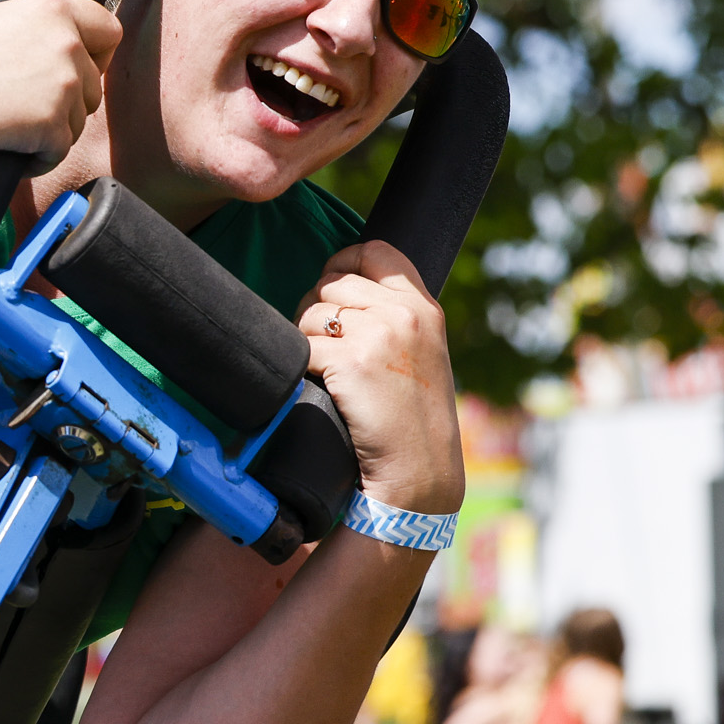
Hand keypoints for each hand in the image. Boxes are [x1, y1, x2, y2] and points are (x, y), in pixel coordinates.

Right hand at [0, 0, 119, 167]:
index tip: (71, 71)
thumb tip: (48, 54)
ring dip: (48, 132)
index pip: (109, 30)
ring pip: (77, 123)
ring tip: (5, 129)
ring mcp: (65, 85)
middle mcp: (68, 43)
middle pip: (94, 86)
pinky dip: (35, 159)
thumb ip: (30, 31)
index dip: (95, 55)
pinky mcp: (52, 125)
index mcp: (53, 9)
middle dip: (66, 104)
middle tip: (23, 110)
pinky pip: (58, 154)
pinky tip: (6, 149)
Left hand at [296, 240, 461, 517]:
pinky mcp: (349, 361)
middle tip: (323, 345)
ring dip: (304, 337)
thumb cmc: (413, 419)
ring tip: (325, 370)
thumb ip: (392, 316)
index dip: (343, 262)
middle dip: (316, 309)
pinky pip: (301, 346)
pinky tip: (318, 385)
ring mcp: (377, 335)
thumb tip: (337, 286)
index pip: (375, 251)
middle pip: (332, 282)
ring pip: (311, 311)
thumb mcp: (421, 353)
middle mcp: (403, 314)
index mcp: (423, 307)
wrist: (419, 472)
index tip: (331, 288)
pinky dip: (300, 366)